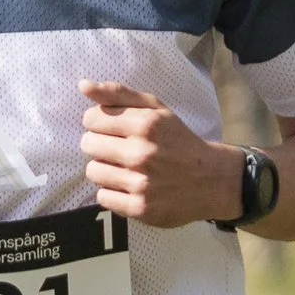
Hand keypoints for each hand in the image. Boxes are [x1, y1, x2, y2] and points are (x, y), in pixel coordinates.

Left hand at [79, 83, 245, 226]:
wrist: (211, 179)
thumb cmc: (178, 140)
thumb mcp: (156, 109)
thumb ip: (119, 94)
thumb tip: (83, 85)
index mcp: (146, 124)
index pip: (91, 119)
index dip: (98, 123)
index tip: (112, 129)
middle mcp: (141, 153)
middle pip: (88, 145)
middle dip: (99, 145)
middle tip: (119, 150)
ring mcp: (140, 183)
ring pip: (92, 172)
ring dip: (104, 170)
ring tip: (124, 169)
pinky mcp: (139, 208)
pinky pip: (103, 197)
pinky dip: (112, 192)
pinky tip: (129, 187)